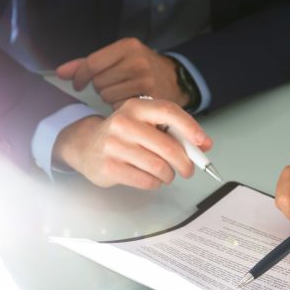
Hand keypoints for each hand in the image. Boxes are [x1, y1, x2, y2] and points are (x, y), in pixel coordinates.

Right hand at [53, 98, 211, 188]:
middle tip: (189, 170)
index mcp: (136, 107)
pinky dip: (155, 183)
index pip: (168, 112)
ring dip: (169, 175)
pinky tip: (151, 178)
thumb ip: (172, 131)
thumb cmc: (124, 136)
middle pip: (168, 147)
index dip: (191, 128)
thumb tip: (204, 145)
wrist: (85, 145)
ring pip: (159, 167)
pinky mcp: (109, 167)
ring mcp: (114, 145)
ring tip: (166, 174)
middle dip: (185, 163)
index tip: (203, 143)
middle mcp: (123, 123)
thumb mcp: (144, 124)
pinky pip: (146, 181)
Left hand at [56, 38, 188, 108]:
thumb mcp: (117, 57)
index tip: (78, 84)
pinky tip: (130, 103)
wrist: (175, 80)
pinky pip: (120, 108)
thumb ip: (87, 64)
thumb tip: (60, 73)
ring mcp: (145, 81)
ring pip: (108, 96)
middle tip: (113, 86)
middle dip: (101, 87)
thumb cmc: (139, 69)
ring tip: (122, 94)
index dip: (80, 76)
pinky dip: (120, 108)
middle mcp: (137, 61)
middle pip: (99, 82)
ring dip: (110, 99)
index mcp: (127, 46)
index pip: (92, 63)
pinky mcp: (150, 99)